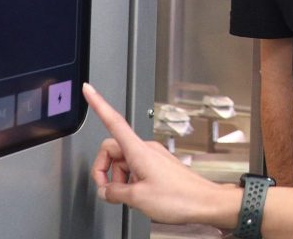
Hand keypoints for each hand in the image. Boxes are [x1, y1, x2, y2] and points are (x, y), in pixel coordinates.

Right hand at [83, 82, 238, 227]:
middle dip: (105, 170)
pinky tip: (138, 195)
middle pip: (112, 149)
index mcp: (139, 150)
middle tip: (109, 190)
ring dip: (119, 179)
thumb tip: (105, 190)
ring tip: (130, 196)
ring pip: (123, 162)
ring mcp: (152, 156)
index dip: (98, 104)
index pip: (113, 121)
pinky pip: (134, 168)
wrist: (204, 202)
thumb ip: (114, 192)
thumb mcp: (138, 198)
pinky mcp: (158, 165)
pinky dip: (130, 181)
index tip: (89, 90)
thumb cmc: (179, 197)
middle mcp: (146, 149)